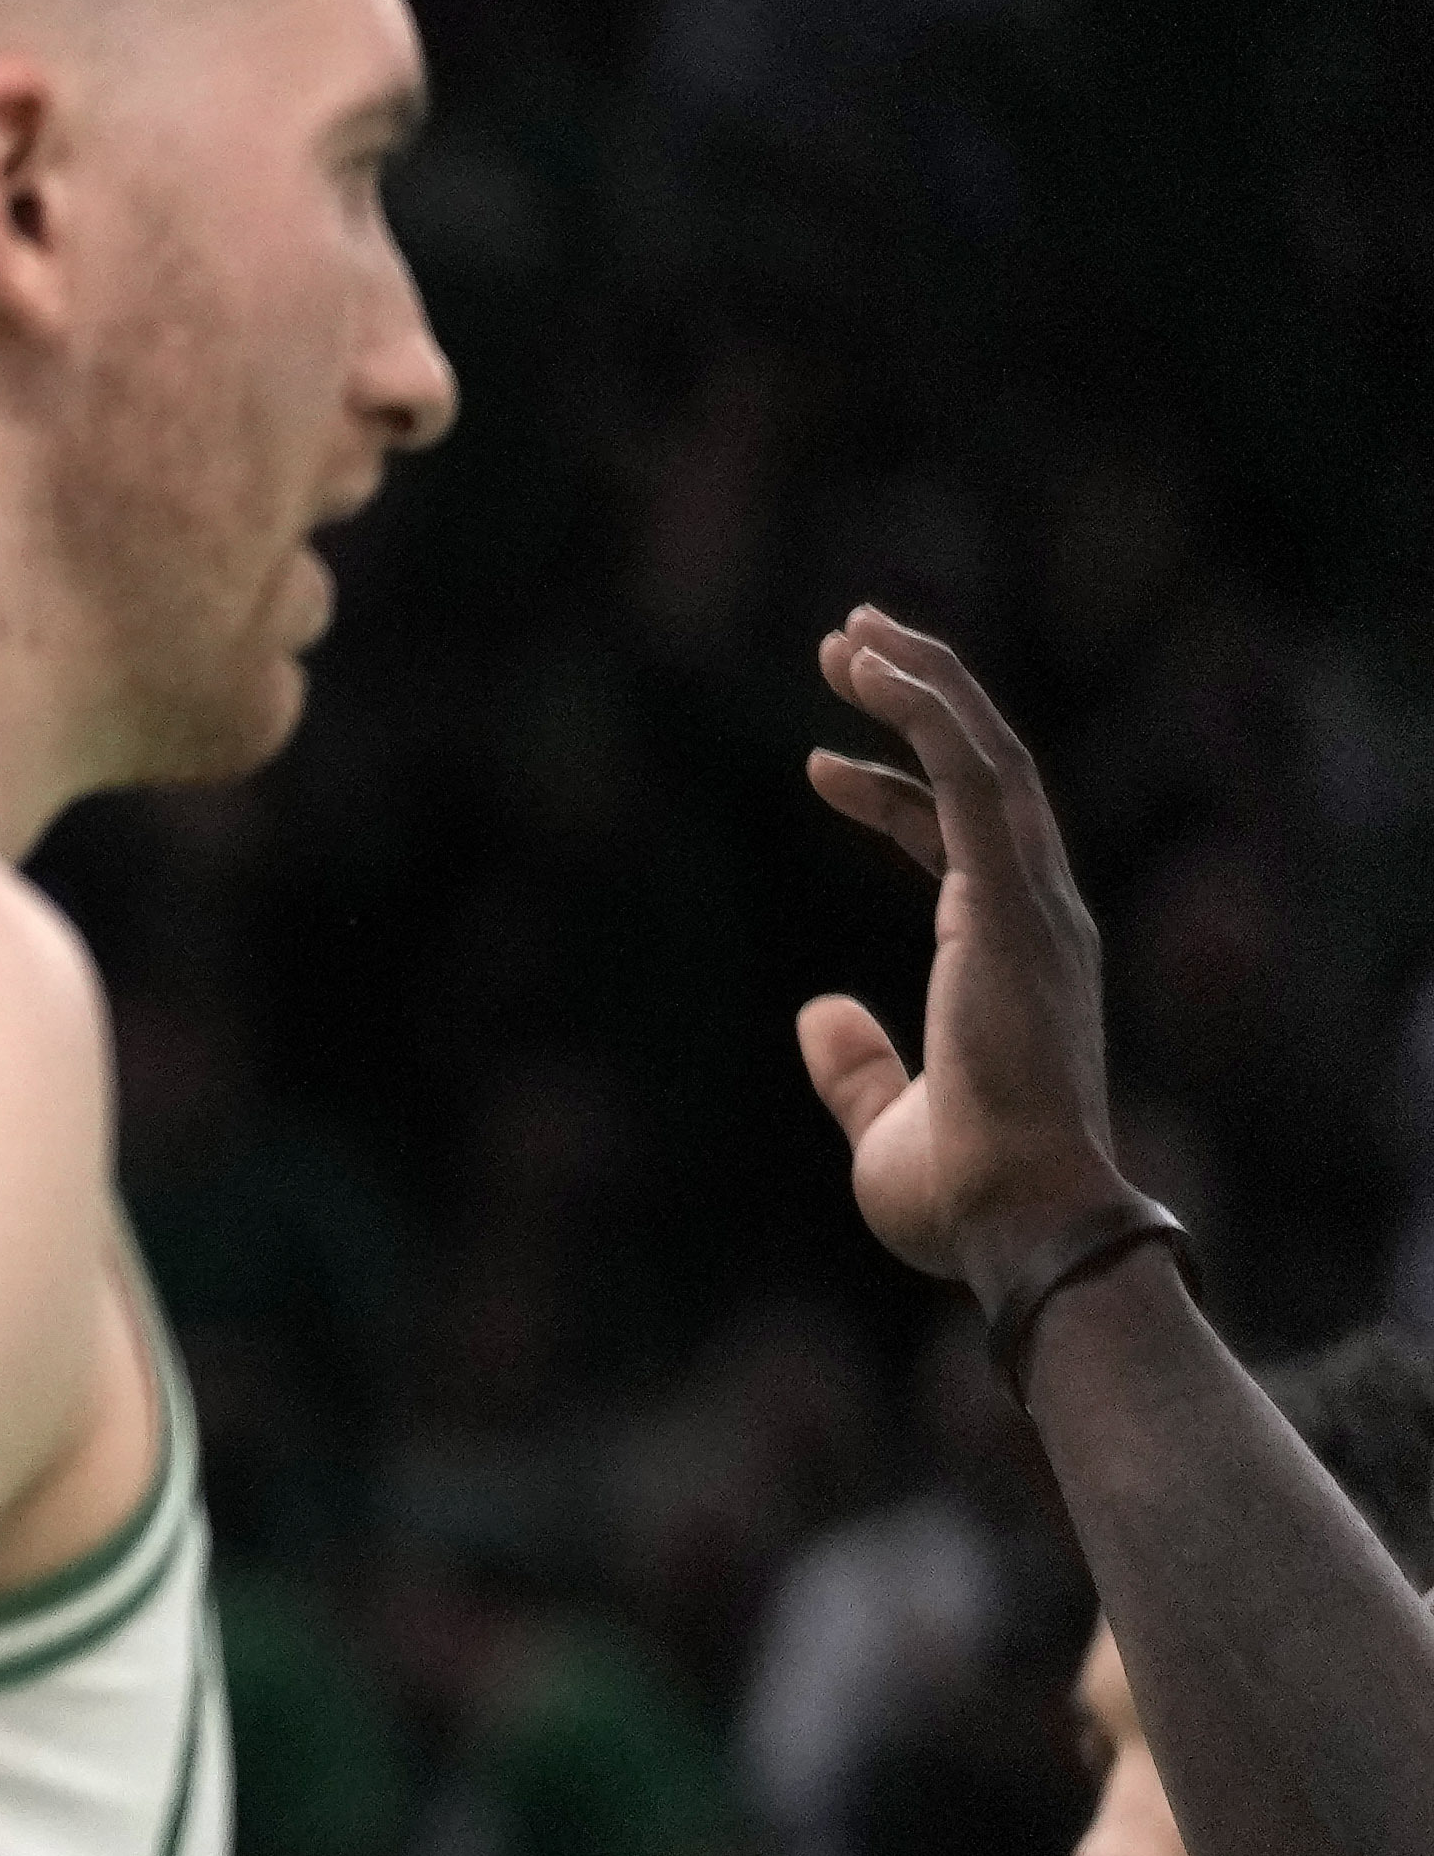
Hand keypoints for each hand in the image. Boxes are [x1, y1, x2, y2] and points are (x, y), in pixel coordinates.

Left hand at [792, 609, 1150, 1289]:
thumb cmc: (964, 1197)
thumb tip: (817, 1014)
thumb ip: (857, 1069)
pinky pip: (974, 778)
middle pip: (985, 773)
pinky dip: (929, 714)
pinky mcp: (1012, 905)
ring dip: (922, 682)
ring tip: (851, 631)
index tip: (814, 765)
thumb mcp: (886, 1127)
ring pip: (987, 754)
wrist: (1016, 1224)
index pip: (957, 843)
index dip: (891, 793)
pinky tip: (875, 668)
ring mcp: (1034, 906)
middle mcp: (1039, 917)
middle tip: (851, 641)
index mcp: (1015, 959)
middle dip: (923, 699)